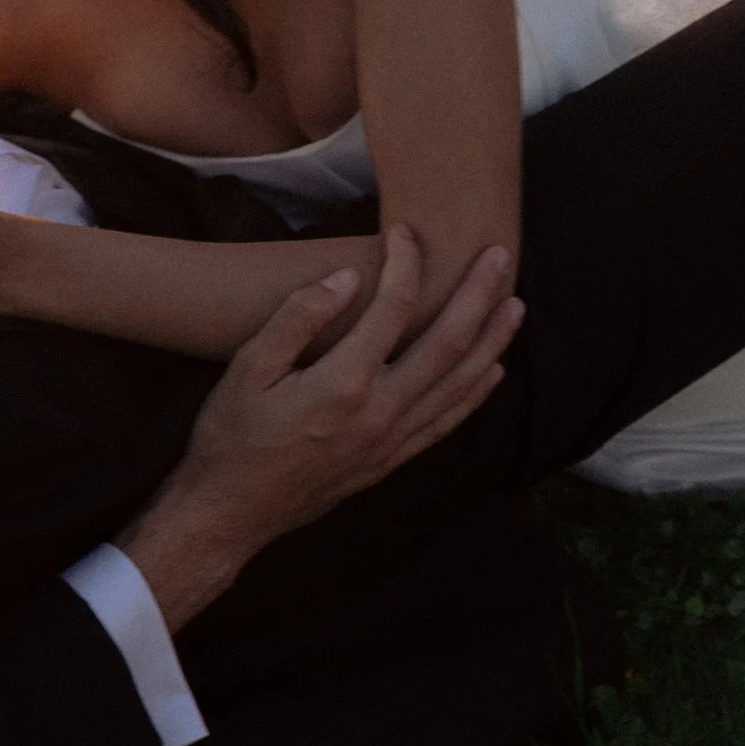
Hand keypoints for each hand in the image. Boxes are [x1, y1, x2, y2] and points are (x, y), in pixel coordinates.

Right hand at [120, 227, 520, 630]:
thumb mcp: (248, 369)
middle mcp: (380, 413)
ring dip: (492, 342)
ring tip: (515, 306)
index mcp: (344, 384)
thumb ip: (299, 318)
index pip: (393, 308)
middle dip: (477, 295)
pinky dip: (475, 394)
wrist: (229, 514)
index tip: (404, 231)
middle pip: (448, 344)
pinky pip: (446, 422)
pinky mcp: (390, 461)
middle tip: (499, 257)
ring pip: (459, 384)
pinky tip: (491, 371)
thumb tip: (349, 277)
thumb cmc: (231, 437)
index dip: (405, 263)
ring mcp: (391, 442)